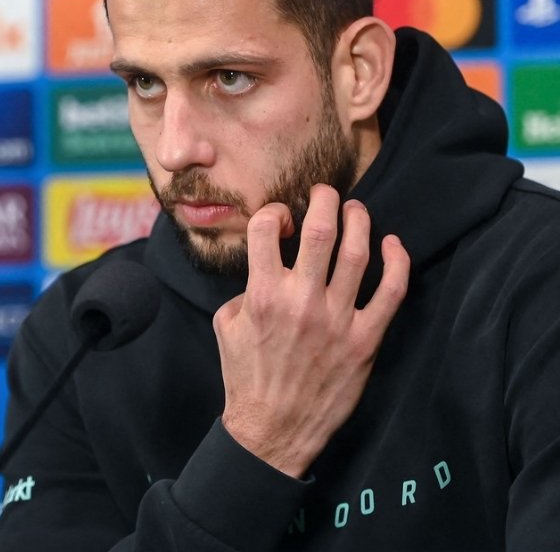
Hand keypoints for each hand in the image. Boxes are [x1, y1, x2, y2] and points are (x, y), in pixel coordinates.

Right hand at [212, 184, 409, 478]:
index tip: (280, 219)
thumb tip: (267, 266)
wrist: (273, 428)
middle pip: (320, 230)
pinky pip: (392, 291)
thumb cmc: (246, 376)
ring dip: (359, 221)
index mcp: (261, 293)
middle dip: (324, 200)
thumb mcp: (225, 324)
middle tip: (325, 194)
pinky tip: (393, 244)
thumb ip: (244, 288)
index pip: (266, 228)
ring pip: (358, 252)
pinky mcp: (365, 339)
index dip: (274, 212)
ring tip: (356, 211)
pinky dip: (397, 261)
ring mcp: (337, 319)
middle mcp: (300, 301)